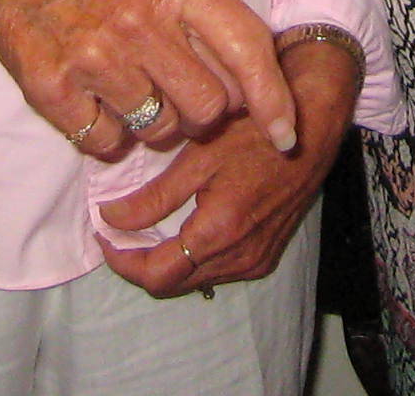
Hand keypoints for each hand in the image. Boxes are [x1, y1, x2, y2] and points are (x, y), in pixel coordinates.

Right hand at [0, 0, 299, 158]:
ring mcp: (93, 54)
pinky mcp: (53, 86)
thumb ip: (205, 19)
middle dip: (198, 113)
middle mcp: (138, 16)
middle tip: (170, 89)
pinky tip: (89, 96)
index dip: (273, 99)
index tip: (285, 134)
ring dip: (149, 123)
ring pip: (158, 131)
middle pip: (207, 107)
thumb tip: (255, 87)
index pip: (246, 48)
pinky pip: (106, 144)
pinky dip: (103, 134)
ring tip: (124, 85)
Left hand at [98, 34, 359, 296]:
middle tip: (118, 233)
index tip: (104, 237)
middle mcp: (240, 257)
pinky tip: (182, 228)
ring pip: (195, 279)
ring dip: (167, 261)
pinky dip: (193, 258)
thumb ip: (153, 196)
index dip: (123, 262)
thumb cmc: (254, 132)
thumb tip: (109, 217)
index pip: (157, 274)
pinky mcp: (266, 255)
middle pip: (173, 284)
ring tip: (145, 228)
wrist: (310, 129)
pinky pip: (218, 270)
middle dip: (140, 263)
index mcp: (220, 232)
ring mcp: (256, 260)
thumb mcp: (198, 156)